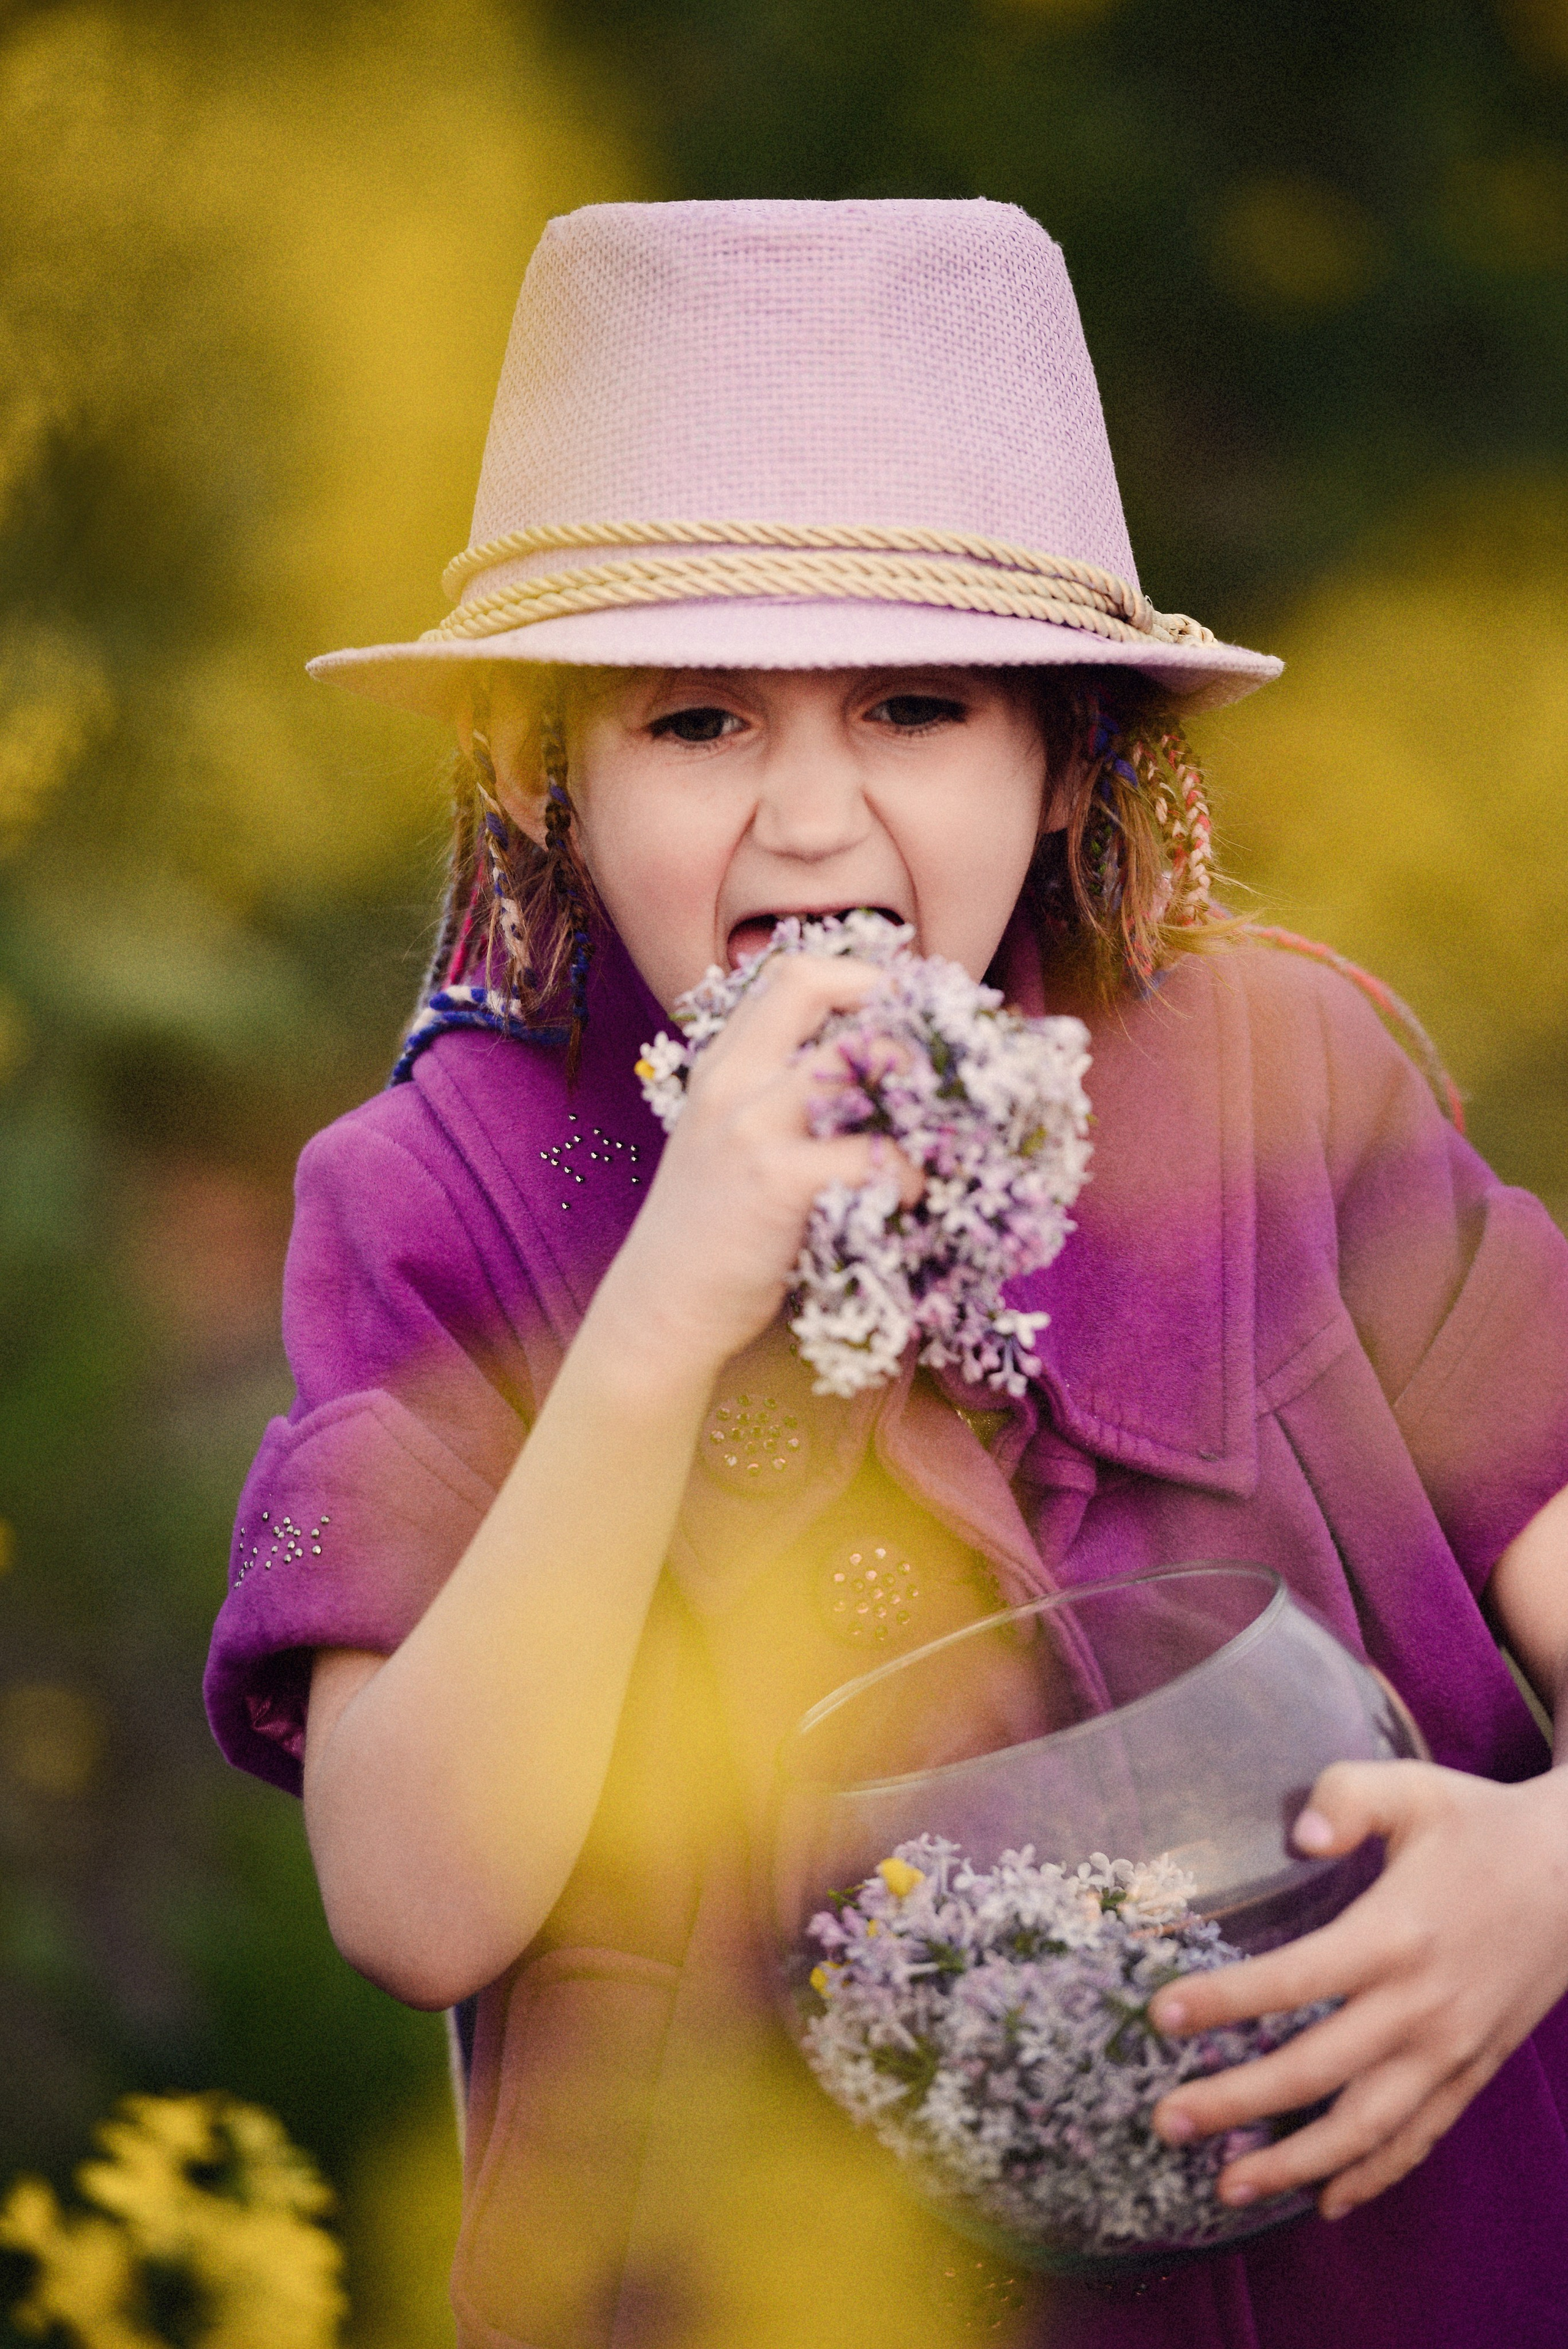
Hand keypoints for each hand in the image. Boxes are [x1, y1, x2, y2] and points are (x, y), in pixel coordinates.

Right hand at [602, 955, 921, 1377]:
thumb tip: (873, 1081)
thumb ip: (777, 1100)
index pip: (790, 975)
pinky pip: (871, 1154)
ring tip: (937, 1126)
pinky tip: (909, 1197)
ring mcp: (749, 1125)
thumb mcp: (727, 1143)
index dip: (859, 975)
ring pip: (852, 1061)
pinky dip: (908, 1173)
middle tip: (936, 1047)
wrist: (661, 1308)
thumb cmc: (709, 1232)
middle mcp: (729, 1079)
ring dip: (913, 1088)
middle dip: (889, 1002)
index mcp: (721, 1065)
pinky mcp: (776, 1180)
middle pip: (813, 984)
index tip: (906, 1005)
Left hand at [1148, 1757, 1567, 2219]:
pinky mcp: (1473, 2070)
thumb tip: (1299, 1834)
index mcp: (1395, 1933)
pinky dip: (1372, 2175)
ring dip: (1294, 2164)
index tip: (1160, 2016)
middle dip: (1236, 2103)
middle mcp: (1420, 2005)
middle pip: (1315, 2071)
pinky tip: (1325, 2201)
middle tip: (1166, 2122)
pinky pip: (1418, 2137)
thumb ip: (1346, 1796)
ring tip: (1226, 2189)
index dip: (1226, 2001)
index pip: (1295, 1978)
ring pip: (1365, 2127)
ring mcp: (1450, 2049)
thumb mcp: (1412, 1790)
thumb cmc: (1480, 1824)